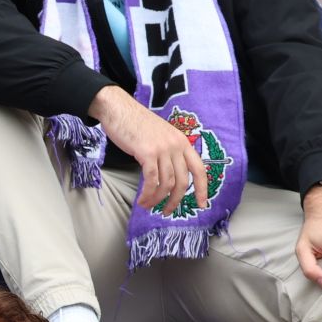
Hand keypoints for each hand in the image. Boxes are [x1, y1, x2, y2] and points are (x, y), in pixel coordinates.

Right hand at [89, 86, 208, 218]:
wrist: (119, 109)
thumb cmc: (135, 124)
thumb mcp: (159, 136)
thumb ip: (167, 152)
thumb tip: (167, 174)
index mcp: (182, 142)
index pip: (199, 169)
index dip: (202, 189)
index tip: (201, 204)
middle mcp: (176, 146)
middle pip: (182, 181)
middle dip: (175, 201)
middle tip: (166, 211)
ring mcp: (162, 149)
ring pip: (166, 183)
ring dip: (157, 199)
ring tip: (147, 206)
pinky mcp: (147, 153)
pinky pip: (151, 180)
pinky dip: (147, 194)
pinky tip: (141, 200)